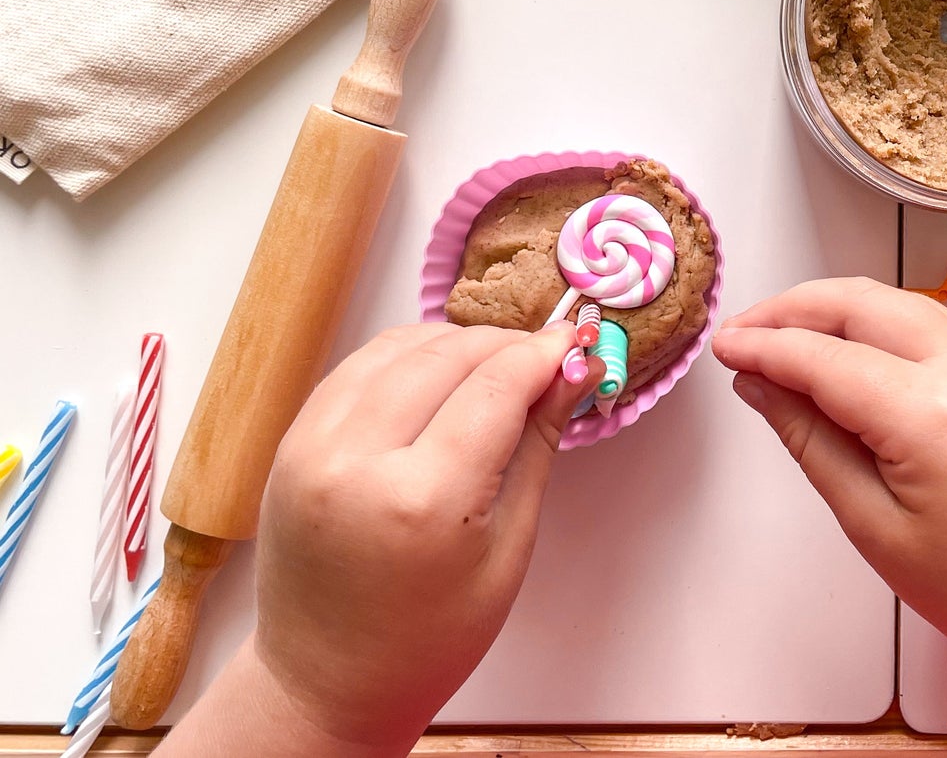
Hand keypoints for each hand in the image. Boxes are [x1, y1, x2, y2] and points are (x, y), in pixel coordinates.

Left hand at [249, 321, 596, 750]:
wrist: (326, 683)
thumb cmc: (429, 637)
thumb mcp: (509, 547)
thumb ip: (539, 443)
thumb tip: (574, 368)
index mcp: (421, 502)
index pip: (497, 387)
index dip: (545, 354)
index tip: (576, 341)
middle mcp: (356, 463)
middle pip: (449, 355)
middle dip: (507, 344)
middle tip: (547, 354)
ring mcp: (312, 448)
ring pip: (401, 347)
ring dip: (458, 342)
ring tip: (497, 364)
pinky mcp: (292, 442)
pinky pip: (359, 366)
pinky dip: (407, 354)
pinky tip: (441, 371)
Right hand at [711, 278, 946, 682]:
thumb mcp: (869, 522)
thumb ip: (809, 439)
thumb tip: (756, 381)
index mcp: (931, 416)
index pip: (826, 358)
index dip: (766, 346)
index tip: (721, 347)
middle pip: (859, 304)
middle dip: (792, 309)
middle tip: (741, 335)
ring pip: (890, 300)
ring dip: (830, 308)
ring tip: (777, 336)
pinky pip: (920, 317)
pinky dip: (870, 318)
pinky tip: (837, 345)